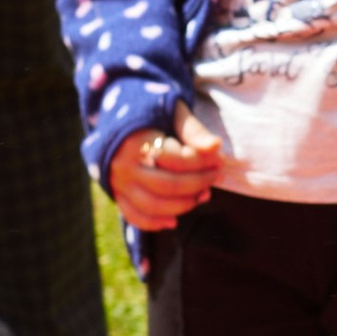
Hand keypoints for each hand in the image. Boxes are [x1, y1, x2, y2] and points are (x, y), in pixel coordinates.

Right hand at [107, 106, 222, 228]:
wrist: (116, 116)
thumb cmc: (152, 113)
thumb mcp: (172, 112)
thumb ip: (193, 130)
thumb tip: (216, 146)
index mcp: (136, 141)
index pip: (176, 160)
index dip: (202, 163)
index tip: (219, 159)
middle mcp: (124, 164)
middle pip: (168, 186)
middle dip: (198, 184)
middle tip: (216, 176)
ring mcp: (118, 182)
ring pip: (153, 205)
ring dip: (183, 205)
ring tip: (203, 195)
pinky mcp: (116, 193)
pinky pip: (134, 216)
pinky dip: (154, 223)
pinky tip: (174, 221)